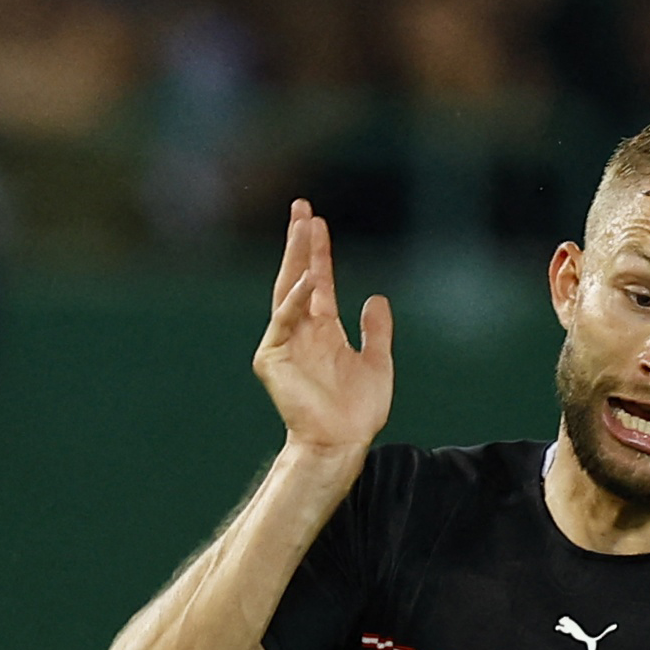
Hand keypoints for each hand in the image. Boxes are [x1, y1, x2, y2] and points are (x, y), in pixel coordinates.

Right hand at [253, 200, 391, 457]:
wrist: (342, 441)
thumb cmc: (358, 411)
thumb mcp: (377, 362)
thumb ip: (376, 330)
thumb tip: (376, 298)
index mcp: (323, 330)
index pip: (318, 281)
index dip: (318, 251)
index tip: (316, 220)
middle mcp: (301, 331)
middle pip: (297, 276)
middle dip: (299, 242)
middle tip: (302, 207)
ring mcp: (284, 343)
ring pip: (288, 292)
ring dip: (296, 259)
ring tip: (306, 227)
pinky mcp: (272, 359)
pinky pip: (283, 322)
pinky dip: (295, 301)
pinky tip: (308, 280)